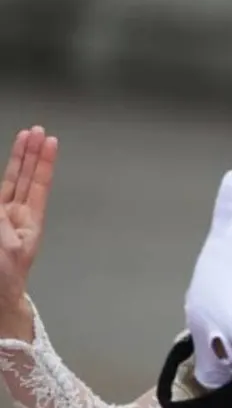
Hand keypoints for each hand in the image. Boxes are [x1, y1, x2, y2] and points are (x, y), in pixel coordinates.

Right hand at [0, 127, 57, 332]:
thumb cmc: (5, 277)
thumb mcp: (8, 248)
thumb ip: (1, 222)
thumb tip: (0, 203)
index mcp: (30, 221)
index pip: (38, 184)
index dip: (44, 162)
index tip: (50, 141)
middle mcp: (17, 214)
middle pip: (26, 176)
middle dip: (32, 153)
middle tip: (38, 130)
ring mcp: (2, 216)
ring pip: (10, 180)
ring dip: (18, 158)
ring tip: (26, 135)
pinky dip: (5, 177)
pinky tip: (10, 164)